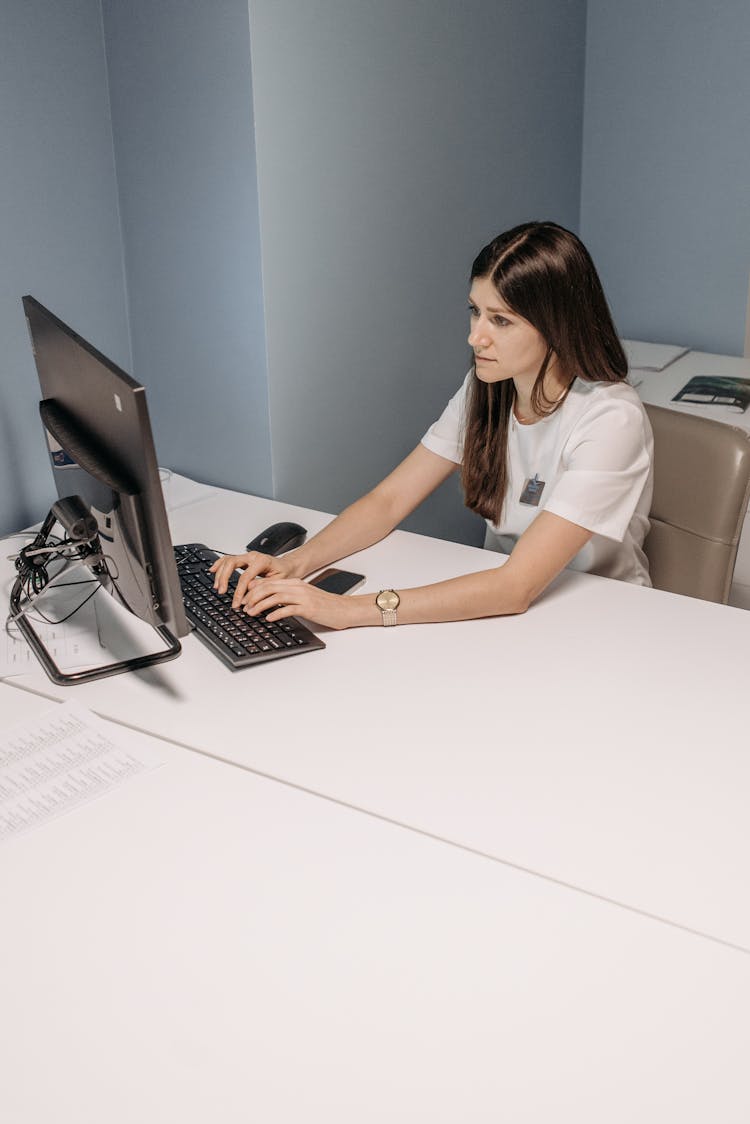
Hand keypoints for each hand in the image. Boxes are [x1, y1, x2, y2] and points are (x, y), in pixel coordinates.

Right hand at [209, 550, 298, 599]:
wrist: (288, 566)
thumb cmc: (285, 573)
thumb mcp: (278, 581)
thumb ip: (264, 585)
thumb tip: (249, 591)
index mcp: (262, 561)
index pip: (245, 576)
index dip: (239, 591)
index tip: (237, 602)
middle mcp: (253, 556)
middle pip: (231, 563)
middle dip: (224, 578)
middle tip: (222, 592)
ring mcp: (247, 557)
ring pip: (228, 560)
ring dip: (220, 573)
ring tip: (217, 586)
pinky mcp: (243, 559)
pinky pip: (228, 559)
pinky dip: (219, 564)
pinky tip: (213, 571)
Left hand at [235, 576, 366, 629]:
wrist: (344, 609)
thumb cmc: (325, 606)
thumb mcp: (304, 598)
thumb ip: (288, 597)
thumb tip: (269, 601)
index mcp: (296, 583)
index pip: (269, 582)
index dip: (254, 589)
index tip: (244, 598)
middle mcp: (298, 587)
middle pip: (269, 587)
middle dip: (252, 597)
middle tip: (243, 606)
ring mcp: (303, 597)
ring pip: (275, 597)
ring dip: (260, 605)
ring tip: (251, 613)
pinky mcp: (309, 608)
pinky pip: (288, 609)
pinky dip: (276, 613)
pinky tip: (268, 618)